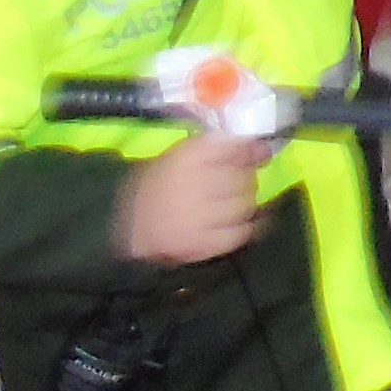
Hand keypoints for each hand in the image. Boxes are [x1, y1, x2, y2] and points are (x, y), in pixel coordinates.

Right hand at [119, 127, 267, 264]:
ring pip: (244, 204)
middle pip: (242, 177)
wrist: (129, 226)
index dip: (250, 150)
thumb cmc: (157, 186)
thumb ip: (218, 148)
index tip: (259, 153)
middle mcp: (194, 183)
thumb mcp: (179, 155)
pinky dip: (246, 227)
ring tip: (236, 202)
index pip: (232, 146)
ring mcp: (199, 216)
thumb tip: (261, 148)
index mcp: (186, 156)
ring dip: (247, 202)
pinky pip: (239, 233)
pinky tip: (240, 222)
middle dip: (247, 178)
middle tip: (241, 182)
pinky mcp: (201, 244)